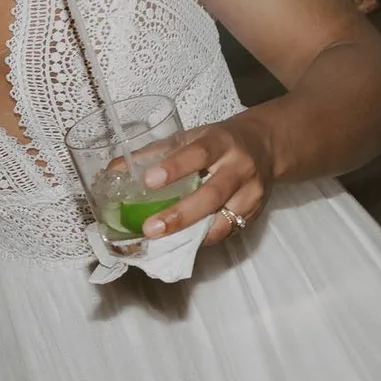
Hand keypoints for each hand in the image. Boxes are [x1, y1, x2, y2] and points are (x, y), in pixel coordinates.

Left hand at [136, 120, 271, 244]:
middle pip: (211, 195)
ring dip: (191, 234)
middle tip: (150, 228)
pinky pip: (228, 231)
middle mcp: (240, 167)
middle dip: (180, 215)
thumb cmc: (218, 141)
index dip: (175, 168)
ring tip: (162, 243)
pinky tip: (183, 242)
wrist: (266, 147)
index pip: (198, 153)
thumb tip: (114, 170)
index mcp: (221, 142)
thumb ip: (156, 153)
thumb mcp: (192, 137)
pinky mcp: (255, 213)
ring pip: (223, 220)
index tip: (148, 181)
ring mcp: (251, 193)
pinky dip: (205, 238)